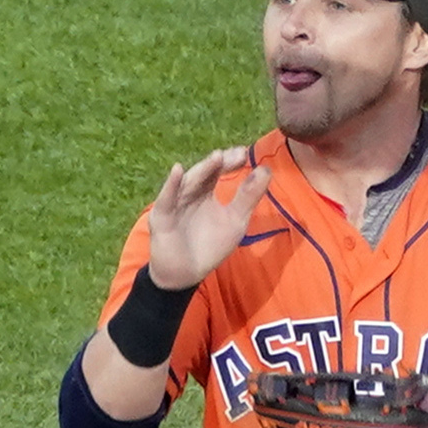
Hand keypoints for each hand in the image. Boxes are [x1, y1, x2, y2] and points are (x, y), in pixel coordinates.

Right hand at [144, 147, 271, 289]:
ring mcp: (174, 203)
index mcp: (205, 192)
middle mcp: (188, 193)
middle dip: (219, 163)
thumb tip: (265, 170)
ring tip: (217, 157)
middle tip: (237, 154)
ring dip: (202, 170)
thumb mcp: (236, 220)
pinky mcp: (162, 217)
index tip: (245, 153)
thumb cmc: (210, 247)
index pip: (217, 171)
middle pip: (203, 173)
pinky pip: (166, 199)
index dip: (230, 161)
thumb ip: (249, 197)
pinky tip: (177, 170)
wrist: (186, 274)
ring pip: (188, 183)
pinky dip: (170, 185)